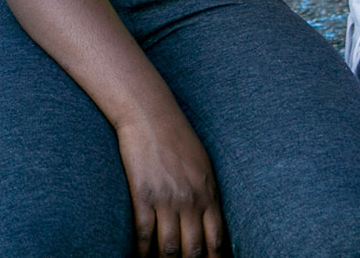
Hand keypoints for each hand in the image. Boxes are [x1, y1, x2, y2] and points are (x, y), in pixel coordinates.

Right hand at [114, 104, 228, 257]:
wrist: (152, 116)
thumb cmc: (179, 139)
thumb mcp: (203, 166)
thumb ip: (208, 195)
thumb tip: (212, 223)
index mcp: (209, 193)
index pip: (217, 240)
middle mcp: (190, 200)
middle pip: (194, 250)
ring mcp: (166, 199)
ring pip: (168, 248)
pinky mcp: (142, 196)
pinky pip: (143, 234)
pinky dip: (141, 252)